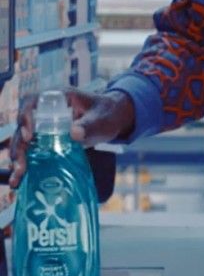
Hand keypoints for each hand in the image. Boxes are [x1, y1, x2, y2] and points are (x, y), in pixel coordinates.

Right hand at [9, 88, 134, 189]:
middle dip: (19, 145)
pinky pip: (33, 149)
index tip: (29, 135)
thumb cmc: (108, 113)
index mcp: (57, 97)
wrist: (114, 119)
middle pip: (24, 125)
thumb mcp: (101, 118)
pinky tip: (22, 177)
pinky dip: (27, 162)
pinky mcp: (48, 138)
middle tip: (20, 165)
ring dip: (19, 156)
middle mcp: (47, 110)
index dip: (25, 117)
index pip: (32, 102)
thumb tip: (74, 133)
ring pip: (24, 139)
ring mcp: (46, 125)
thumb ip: (89, 124)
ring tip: (19, 175)